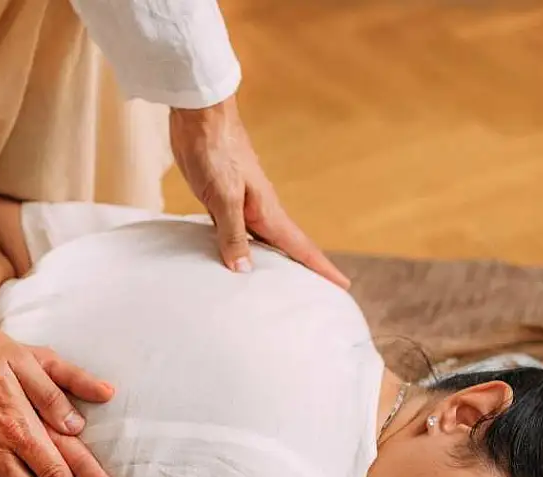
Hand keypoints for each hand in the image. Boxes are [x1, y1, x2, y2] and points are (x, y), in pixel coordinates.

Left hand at [169, 96, 350, 288]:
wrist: (199, 115)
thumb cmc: (215, 150)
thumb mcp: (223, 196)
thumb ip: (232, 234)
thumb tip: (244, 271)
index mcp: (265, 210)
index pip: (300, 246)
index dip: (321, 268)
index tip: (343, 286)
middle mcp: (259, 210)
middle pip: (286, 247)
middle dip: (304, 270)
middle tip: (318, 294)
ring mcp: (241, 203)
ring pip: (261, 241)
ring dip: (273, 261)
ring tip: (282, 284)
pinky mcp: (222, 198)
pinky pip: (237, 231)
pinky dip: (243, 247)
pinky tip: (237, 256)